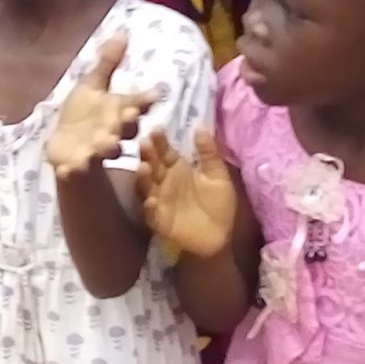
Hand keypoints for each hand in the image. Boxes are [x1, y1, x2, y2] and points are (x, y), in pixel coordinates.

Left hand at [45, 33, 159, 175]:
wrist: (65, 145)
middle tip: (127, 117)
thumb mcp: (94, 85)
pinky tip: (66, 169)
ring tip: (105, 143)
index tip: (150, 98)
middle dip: (126, 123)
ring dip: (106, 146)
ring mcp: (96, 152)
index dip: (141, 103)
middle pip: (125, 129)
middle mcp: (114, 133)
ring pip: (105, 150)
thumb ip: (108, 63)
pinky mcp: (77, 166)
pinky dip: (72, 171)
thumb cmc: (84, 114)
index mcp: (120, 113)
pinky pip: (76, 171)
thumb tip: (122, 31)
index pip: (135, 106)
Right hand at [138, 125, 238, 258]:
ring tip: (144, 167)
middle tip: (144, 143)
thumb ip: (209, 153)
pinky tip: (152, 200)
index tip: (156, 129)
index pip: (164, 151)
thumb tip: (200, 127)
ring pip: (145, 187)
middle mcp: (163, 182)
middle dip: (147, 154)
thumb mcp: (218, 175)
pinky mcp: (159, 220)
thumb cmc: (219, 204)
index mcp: (177, 168)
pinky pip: (150, 213)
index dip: (159, 141)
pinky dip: (149, 207)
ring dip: (143, 178)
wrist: (221, 236)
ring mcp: (159, 200)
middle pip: (152, 165)